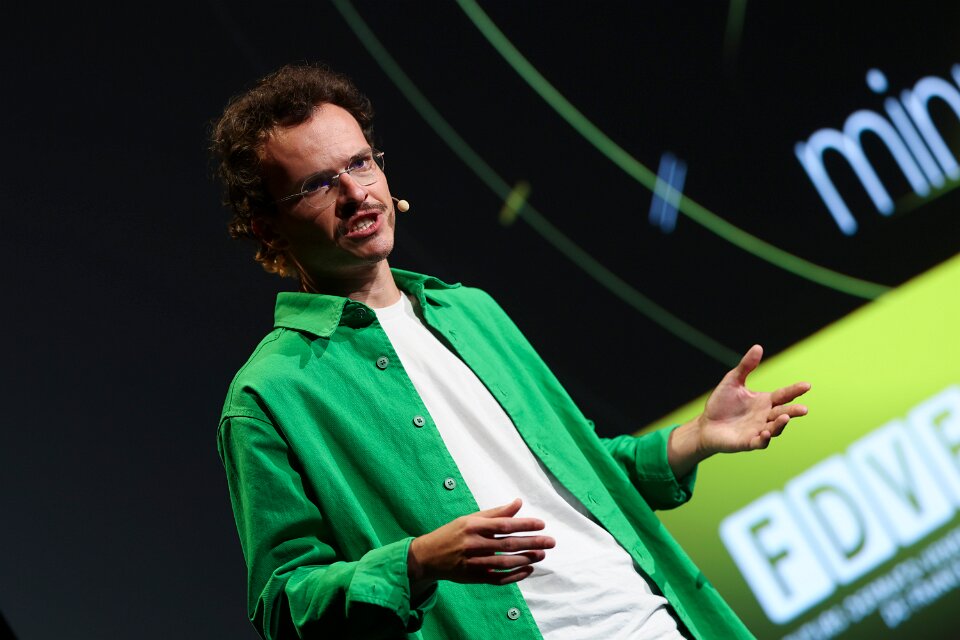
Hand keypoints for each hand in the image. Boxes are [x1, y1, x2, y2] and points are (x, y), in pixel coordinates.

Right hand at [407, 498, 554, 586]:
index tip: (542, 524)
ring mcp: (473, 562)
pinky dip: (514, 575)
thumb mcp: (470, 518)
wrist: (429, 556)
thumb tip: (518, 503)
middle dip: (532, 542)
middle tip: (550, 542)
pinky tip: (528, 570)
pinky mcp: (474, 577)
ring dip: (526, 559)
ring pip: (505, 562)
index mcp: (473, 525)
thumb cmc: (453, 533)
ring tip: (542, 555)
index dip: (524, 524)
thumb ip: (496, 513)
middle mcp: (473, 543)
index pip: (504, 524)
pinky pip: (498, 578)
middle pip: (508, 544)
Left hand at [668, 344, 810, 476]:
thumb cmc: (721, 404)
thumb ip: (746, 366)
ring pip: (774, 429)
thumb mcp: (733, 381)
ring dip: (780, 425)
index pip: (783, 395)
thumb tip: (758, 347)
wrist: (706, 425)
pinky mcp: (748, 442)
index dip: (795, 390)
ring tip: (785, 418)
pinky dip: (764, 439)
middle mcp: (765, 416)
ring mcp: (758, 430)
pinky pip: (759, 443)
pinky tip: (765, 433)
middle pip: (783, 413)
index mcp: (765, 401)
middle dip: (793, 411)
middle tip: (804, 409)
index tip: (807, 385)